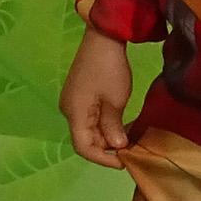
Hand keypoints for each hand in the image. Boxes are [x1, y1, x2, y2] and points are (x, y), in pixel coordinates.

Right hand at [61, 32, 134, 168]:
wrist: (103, 38)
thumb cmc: (109, 68)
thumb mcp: (115, 100)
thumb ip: (113, 127)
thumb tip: (117, 147)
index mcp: (74, 112)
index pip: (83, 146)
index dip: (102, 159)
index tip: (124, 162)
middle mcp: (69, 109)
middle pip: (85, 138)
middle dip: (107, 147)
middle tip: (131, 150)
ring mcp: (73, 101)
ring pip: (89, 129)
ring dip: (107, 136)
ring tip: (129, 138)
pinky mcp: (79, 95)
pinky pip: (90, 118)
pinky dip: (104, 125)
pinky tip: (120, 124)